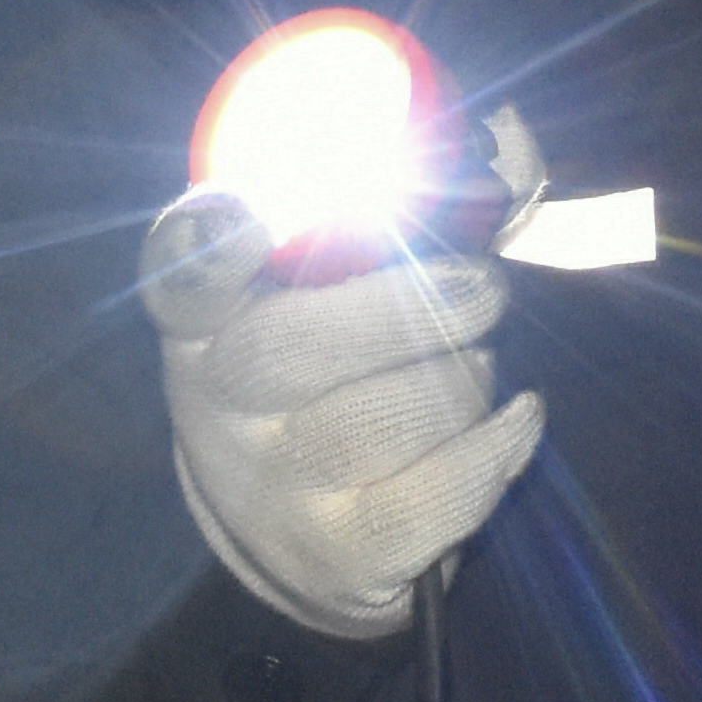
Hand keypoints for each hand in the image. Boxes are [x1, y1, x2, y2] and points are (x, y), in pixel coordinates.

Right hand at [144, 192, 543, 640]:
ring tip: (472, 364)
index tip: (251, 218)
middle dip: (409, 305)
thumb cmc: (334, 374)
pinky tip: (517, 418)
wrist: (306, 537)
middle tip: (483, 285)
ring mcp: (277, 495)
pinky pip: (444, 495)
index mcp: (204, 326)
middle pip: (294, 349)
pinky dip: (499, 447)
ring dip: (465, 377)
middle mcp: (221, 412)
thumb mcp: (328, 295)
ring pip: (395, 414)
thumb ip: (400, 208)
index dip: (210, 246)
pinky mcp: (344, 561)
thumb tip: (508, 140)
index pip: (184, 279)